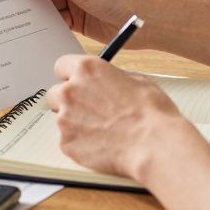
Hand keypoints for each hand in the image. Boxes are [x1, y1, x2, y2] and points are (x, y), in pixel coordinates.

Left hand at [46, 54, 189, 181]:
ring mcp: (65, 119)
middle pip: (56, 93)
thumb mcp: (136, 80)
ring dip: (75, 122)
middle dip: (69, 100)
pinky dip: (80, 143)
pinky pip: (68, 141)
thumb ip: (110, 78)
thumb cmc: (151, 113)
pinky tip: (101, 144)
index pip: (61, 66)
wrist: (153, 144)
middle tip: (88, 109)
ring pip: (62, 118)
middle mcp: (70, 91)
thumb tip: (105, 81)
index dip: (71, 76)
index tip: (76, 82)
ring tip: (102, 130)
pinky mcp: (67, 143)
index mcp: (86, 70)